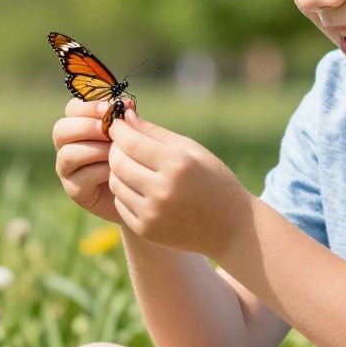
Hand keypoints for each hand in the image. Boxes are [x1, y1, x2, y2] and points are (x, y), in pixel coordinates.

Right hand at [53, 98, 124, 224]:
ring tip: (116, 152)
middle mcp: (67, 146)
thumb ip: (126, 119)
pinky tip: (117, 171)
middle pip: (61, 130)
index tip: (109, 108)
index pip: (72, 109)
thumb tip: (128, 103)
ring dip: (95, 150)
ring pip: (69, 153)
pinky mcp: (74, 190)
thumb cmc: (133, 158)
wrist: (139, 193)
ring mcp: (67, 169)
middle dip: (85, 127)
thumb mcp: (131, 135)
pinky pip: (81, 176)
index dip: (88, 106)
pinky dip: (101, 171)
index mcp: (78, 126)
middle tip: (107, 131)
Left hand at [106, 108, 252, 256]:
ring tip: (132, 165)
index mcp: (177, 164)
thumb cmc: (213, 180)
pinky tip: (138, 186)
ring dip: (118, 171)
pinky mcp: (147, 230)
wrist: (230, 227)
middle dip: (115, 149)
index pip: (131, 142)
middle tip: (121, 144)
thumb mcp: (191, 150)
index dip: (118, 130)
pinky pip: (121, 205)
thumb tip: (126, 116)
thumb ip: (156, 133)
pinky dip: (125, 192)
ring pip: (116, 184)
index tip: (116, 124)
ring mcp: (153, 214)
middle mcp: (163, 190)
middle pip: (119, 163)